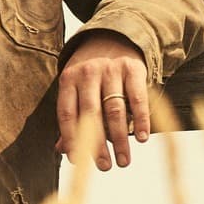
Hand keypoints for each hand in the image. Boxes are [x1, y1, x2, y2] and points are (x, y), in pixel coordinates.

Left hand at [55, 33, 149, 170]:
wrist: (114, 36)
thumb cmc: (91, 72)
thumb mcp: (75, 87)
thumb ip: (71, 117)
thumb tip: (62, 150)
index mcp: (68, 80)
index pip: (67, 113)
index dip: (71, 138)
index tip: (78, 161)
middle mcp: (87, 74)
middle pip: (91, 115)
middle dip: (97, 144)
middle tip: (105, 167)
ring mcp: (110, 70)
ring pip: (114, 109)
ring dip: (120, 138)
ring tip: (124, 160)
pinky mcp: (133, 68)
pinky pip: (137, 98)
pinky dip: (140, 119)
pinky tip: (142, 138)